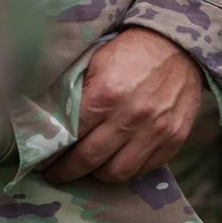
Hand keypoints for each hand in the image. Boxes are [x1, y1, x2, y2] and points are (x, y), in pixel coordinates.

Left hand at [48, 28, 203, 183]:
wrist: (177, 47)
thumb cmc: (130, 52)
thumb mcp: (95, 62)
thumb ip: (76, 93)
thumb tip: (53, 122)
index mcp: (105, 95)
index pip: (70, 136)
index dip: (53, 154)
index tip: (44, 162)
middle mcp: (130, 117)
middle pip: (90, 160)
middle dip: (68, 172)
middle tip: (57, 175)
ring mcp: (155, 132)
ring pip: (118, 173)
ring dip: (98, 175)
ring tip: (88, 170)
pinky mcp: (173, 140)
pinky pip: (144, 169)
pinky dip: (127, 170)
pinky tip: (115, 162)